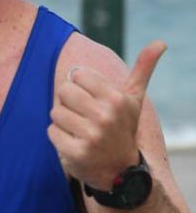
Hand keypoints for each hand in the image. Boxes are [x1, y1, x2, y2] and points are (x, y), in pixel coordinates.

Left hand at [48, 40, 166, 189]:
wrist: (120, 171)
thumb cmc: (122, 127)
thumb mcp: (133, 99)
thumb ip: (143, 69)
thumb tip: (161, 42)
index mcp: (116, 99)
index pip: (77, 75)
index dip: (79, 86)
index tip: (90, 99)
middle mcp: (105, 117)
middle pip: (63, 91)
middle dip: (69, 102)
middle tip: (83, 116)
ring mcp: (90, 136)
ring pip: (56, 112)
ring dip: (63, 121)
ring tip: (79, 130)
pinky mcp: (76, 153)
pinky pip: (51, 132)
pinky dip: (58, 137)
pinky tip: (74, 142)